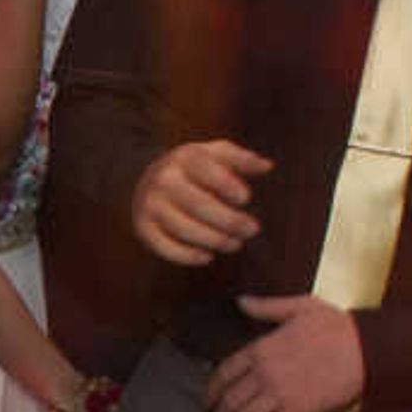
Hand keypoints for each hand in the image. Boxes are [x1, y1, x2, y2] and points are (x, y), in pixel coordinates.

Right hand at [132, 138, 270, 264]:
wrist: (147, 178)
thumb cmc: (194, 169)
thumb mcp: (215, 154)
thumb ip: (242, 159)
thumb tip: (267, 167)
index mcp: (184, 157)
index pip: (206, 171)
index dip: (227, 186)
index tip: (246, 199)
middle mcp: (164, 180)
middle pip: (197, 204)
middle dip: (229, 220)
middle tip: (252, 230)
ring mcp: (150, 205)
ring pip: (183, 228)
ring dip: (214, 240)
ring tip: (235, 244)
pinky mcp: (143, 228)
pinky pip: (165, 247)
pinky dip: (188, 256)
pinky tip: (208, 257)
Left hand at [205, 295, 364, 411]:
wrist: (368, 347)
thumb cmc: (337, 325)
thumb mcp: (300, 307)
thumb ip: (267, 307)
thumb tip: (241, 301)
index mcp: (261, 348)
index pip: (224, 374)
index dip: (212, 393)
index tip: (209, 404)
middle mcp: (264, 373)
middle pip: (230, 401)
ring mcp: (280, 393)